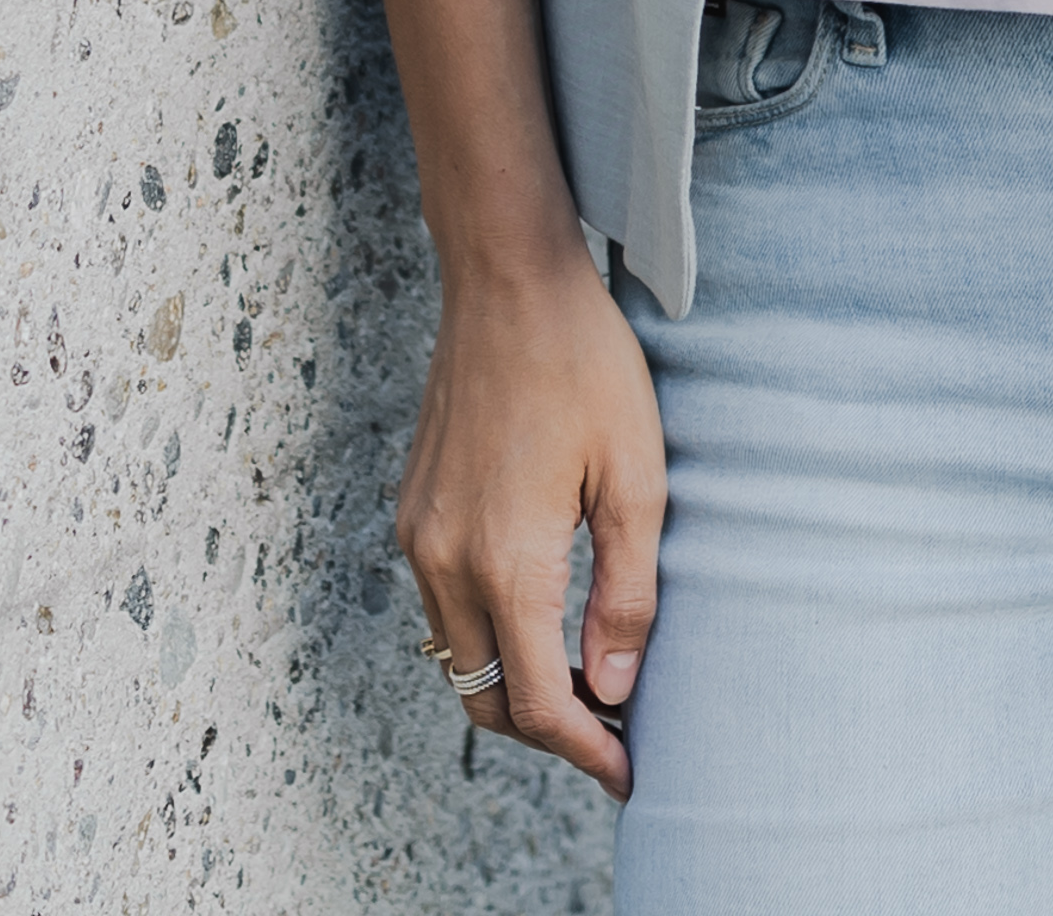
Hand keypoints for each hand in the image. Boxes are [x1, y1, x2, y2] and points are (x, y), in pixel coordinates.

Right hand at [391, 249, 665, 794]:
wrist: (507, 279)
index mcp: (504, 562)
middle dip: (549, 731)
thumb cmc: (585, 367)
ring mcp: (420, 535)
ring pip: (458, 657)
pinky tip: (544, 616)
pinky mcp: (416, 509)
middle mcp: (444, 560)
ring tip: (588, 678)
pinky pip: (443, 607)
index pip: (537, 704)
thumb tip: (613, 688)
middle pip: (485, 699)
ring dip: (516, 684)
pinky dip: (489, 637)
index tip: (630, 773)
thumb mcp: (636, 480)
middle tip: (614, 732)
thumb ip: (626, 595)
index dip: (586, 752)